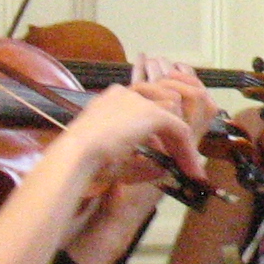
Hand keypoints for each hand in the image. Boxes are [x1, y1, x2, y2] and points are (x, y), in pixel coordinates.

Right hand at [63, 66, 211, 185]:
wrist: (75, 155)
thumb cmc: (86, 161)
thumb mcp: (113, 157)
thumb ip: (137, 159)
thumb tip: (163, 168)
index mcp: (110, 101)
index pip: (143, 108)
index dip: (156, 131)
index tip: (163, 152)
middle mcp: (125, 94)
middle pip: (162, 106)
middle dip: (173, 132)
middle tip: (181, 159)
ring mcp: (140, 101)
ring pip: (173, 117)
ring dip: (181, 142)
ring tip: (188, 166)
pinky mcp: (153, 113)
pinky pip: (179, 129)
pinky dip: (186, 150)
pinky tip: (189, 168)